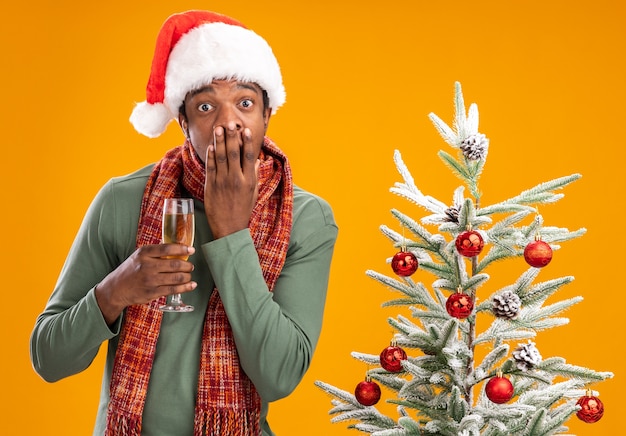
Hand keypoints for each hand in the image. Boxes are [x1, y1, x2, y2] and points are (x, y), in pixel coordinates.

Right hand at [95, 244, 195, 323]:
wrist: (116, 289)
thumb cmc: (130, 270)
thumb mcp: (139, 256)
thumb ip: (155, 252)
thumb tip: (177, 247)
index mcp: (144, 253)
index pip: (167, 249)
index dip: (182, 249)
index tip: (191, 250)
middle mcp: (147, 266)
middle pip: (174, 264)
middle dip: (187, 265)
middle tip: (190, 266)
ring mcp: (150, 280)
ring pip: (176, 277)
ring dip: (187, 276)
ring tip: (189, 275)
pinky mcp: (152, 293)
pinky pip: (173, 289)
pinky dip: (185, 287)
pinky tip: (191, 285)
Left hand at [204, 122, 259, 238]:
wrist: (229, 228)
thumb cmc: (243, 210)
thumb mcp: (253, 193)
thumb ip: (255, 175)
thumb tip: (257, 160)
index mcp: (249, 181)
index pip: (248, 157)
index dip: (247, 142)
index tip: (246, 130)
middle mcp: (236, 179)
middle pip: (233, 153)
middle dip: (231, 137)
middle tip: (230, 123)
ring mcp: (222, 182)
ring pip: (220, 157)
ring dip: (219, 141)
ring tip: (219, 129)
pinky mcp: (211, 186)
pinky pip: (210, 167)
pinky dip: (210, 155)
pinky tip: (210, 145)